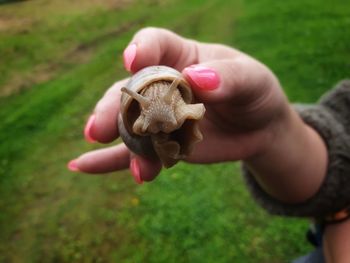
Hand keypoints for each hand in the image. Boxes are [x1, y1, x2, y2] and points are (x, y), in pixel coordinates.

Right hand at [68, 27, 292, 183]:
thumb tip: (196, 78)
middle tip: (100, 127)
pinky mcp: (162, 144)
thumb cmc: (254, 93)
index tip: (132, 61)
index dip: (141, 49)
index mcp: (181, 57)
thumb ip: (227, 78)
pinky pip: (131, 152)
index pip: (155, 44)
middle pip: (131, 90)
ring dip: (116, 139)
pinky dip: (106, 160)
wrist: (258, 128)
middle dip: (114, 107)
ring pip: (128, 124)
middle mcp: (162, 86)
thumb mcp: (251, 80)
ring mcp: (159, 117)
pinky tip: (81, 165)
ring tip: (112, 153)